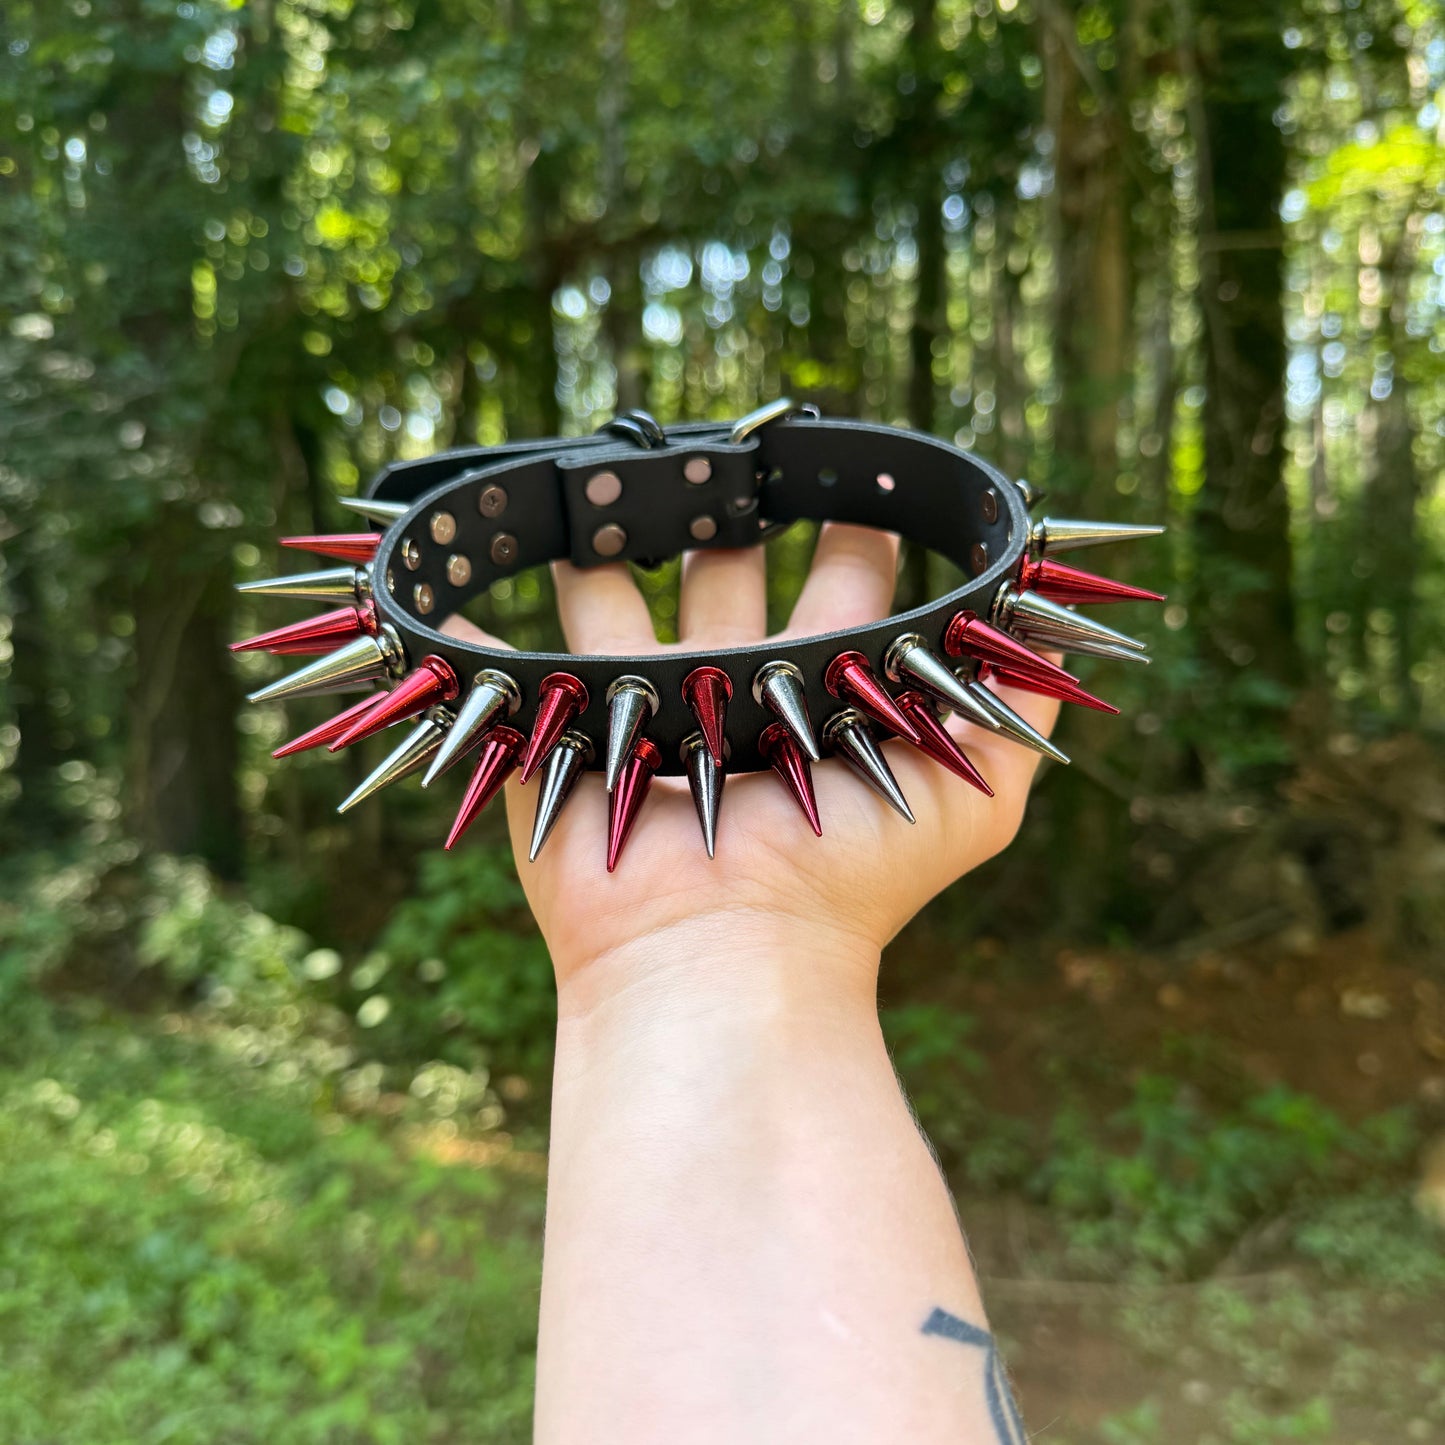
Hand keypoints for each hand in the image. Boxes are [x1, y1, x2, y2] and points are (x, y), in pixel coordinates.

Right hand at [451, 524, 1059, 1004]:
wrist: (727, 958)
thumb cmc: (853, 876)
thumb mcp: (975, 794)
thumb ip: (1022, 709)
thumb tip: (1068, 634)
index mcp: (821, 696)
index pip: (845, 587)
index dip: (859, 532)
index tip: (866, 468)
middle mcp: (734, 695)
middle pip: (729, 580)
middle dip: (731, 516)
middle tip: (724, 448)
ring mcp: (640, 713)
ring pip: (616, 608)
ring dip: (606, 552)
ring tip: (596, 483)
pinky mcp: (558, 736)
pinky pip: (502, 672)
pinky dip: (465, 638)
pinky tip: (435, 593)